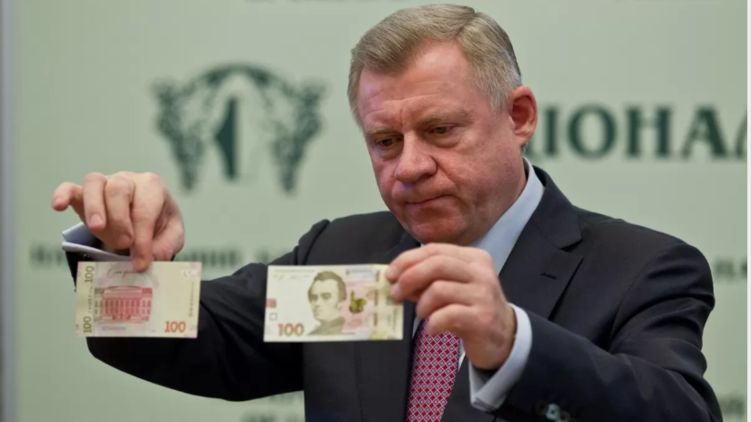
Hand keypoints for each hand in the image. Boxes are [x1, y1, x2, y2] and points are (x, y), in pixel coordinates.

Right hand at [51, 171, 184, 270]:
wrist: (148, 217)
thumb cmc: (160, 224)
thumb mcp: (172, 236)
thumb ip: (166, 246)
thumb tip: (151, 258)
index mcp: (152, 187)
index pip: (145, 209)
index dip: (142, 239)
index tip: (141, 263)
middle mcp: (128, 180)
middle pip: (119, 189)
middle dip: (120, 219)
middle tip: (124, 244)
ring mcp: (105, 184)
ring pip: (94, 184)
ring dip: (94, 207)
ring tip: (97, 229)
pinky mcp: (84, 194)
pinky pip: (70, 188)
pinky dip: (63, 194)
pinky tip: (58, 207)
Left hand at [386, 243, 515, 369]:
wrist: (504, 337)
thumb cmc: (471, 309)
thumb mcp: (452, 289)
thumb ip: (428, 281)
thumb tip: (396, 279)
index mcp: (473, 258)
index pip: (434, 250)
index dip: (407, 260)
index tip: (390, 274)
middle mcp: (480, 272)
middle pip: (436, 264)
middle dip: (409, 277)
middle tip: (395, 294)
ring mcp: (483, 294)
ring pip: (439, 289)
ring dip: (421, 304)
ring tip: (422, 315)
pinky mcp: (482, 318)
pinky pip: (447, 315)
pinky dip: (432, 323)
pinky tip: (432, 329)